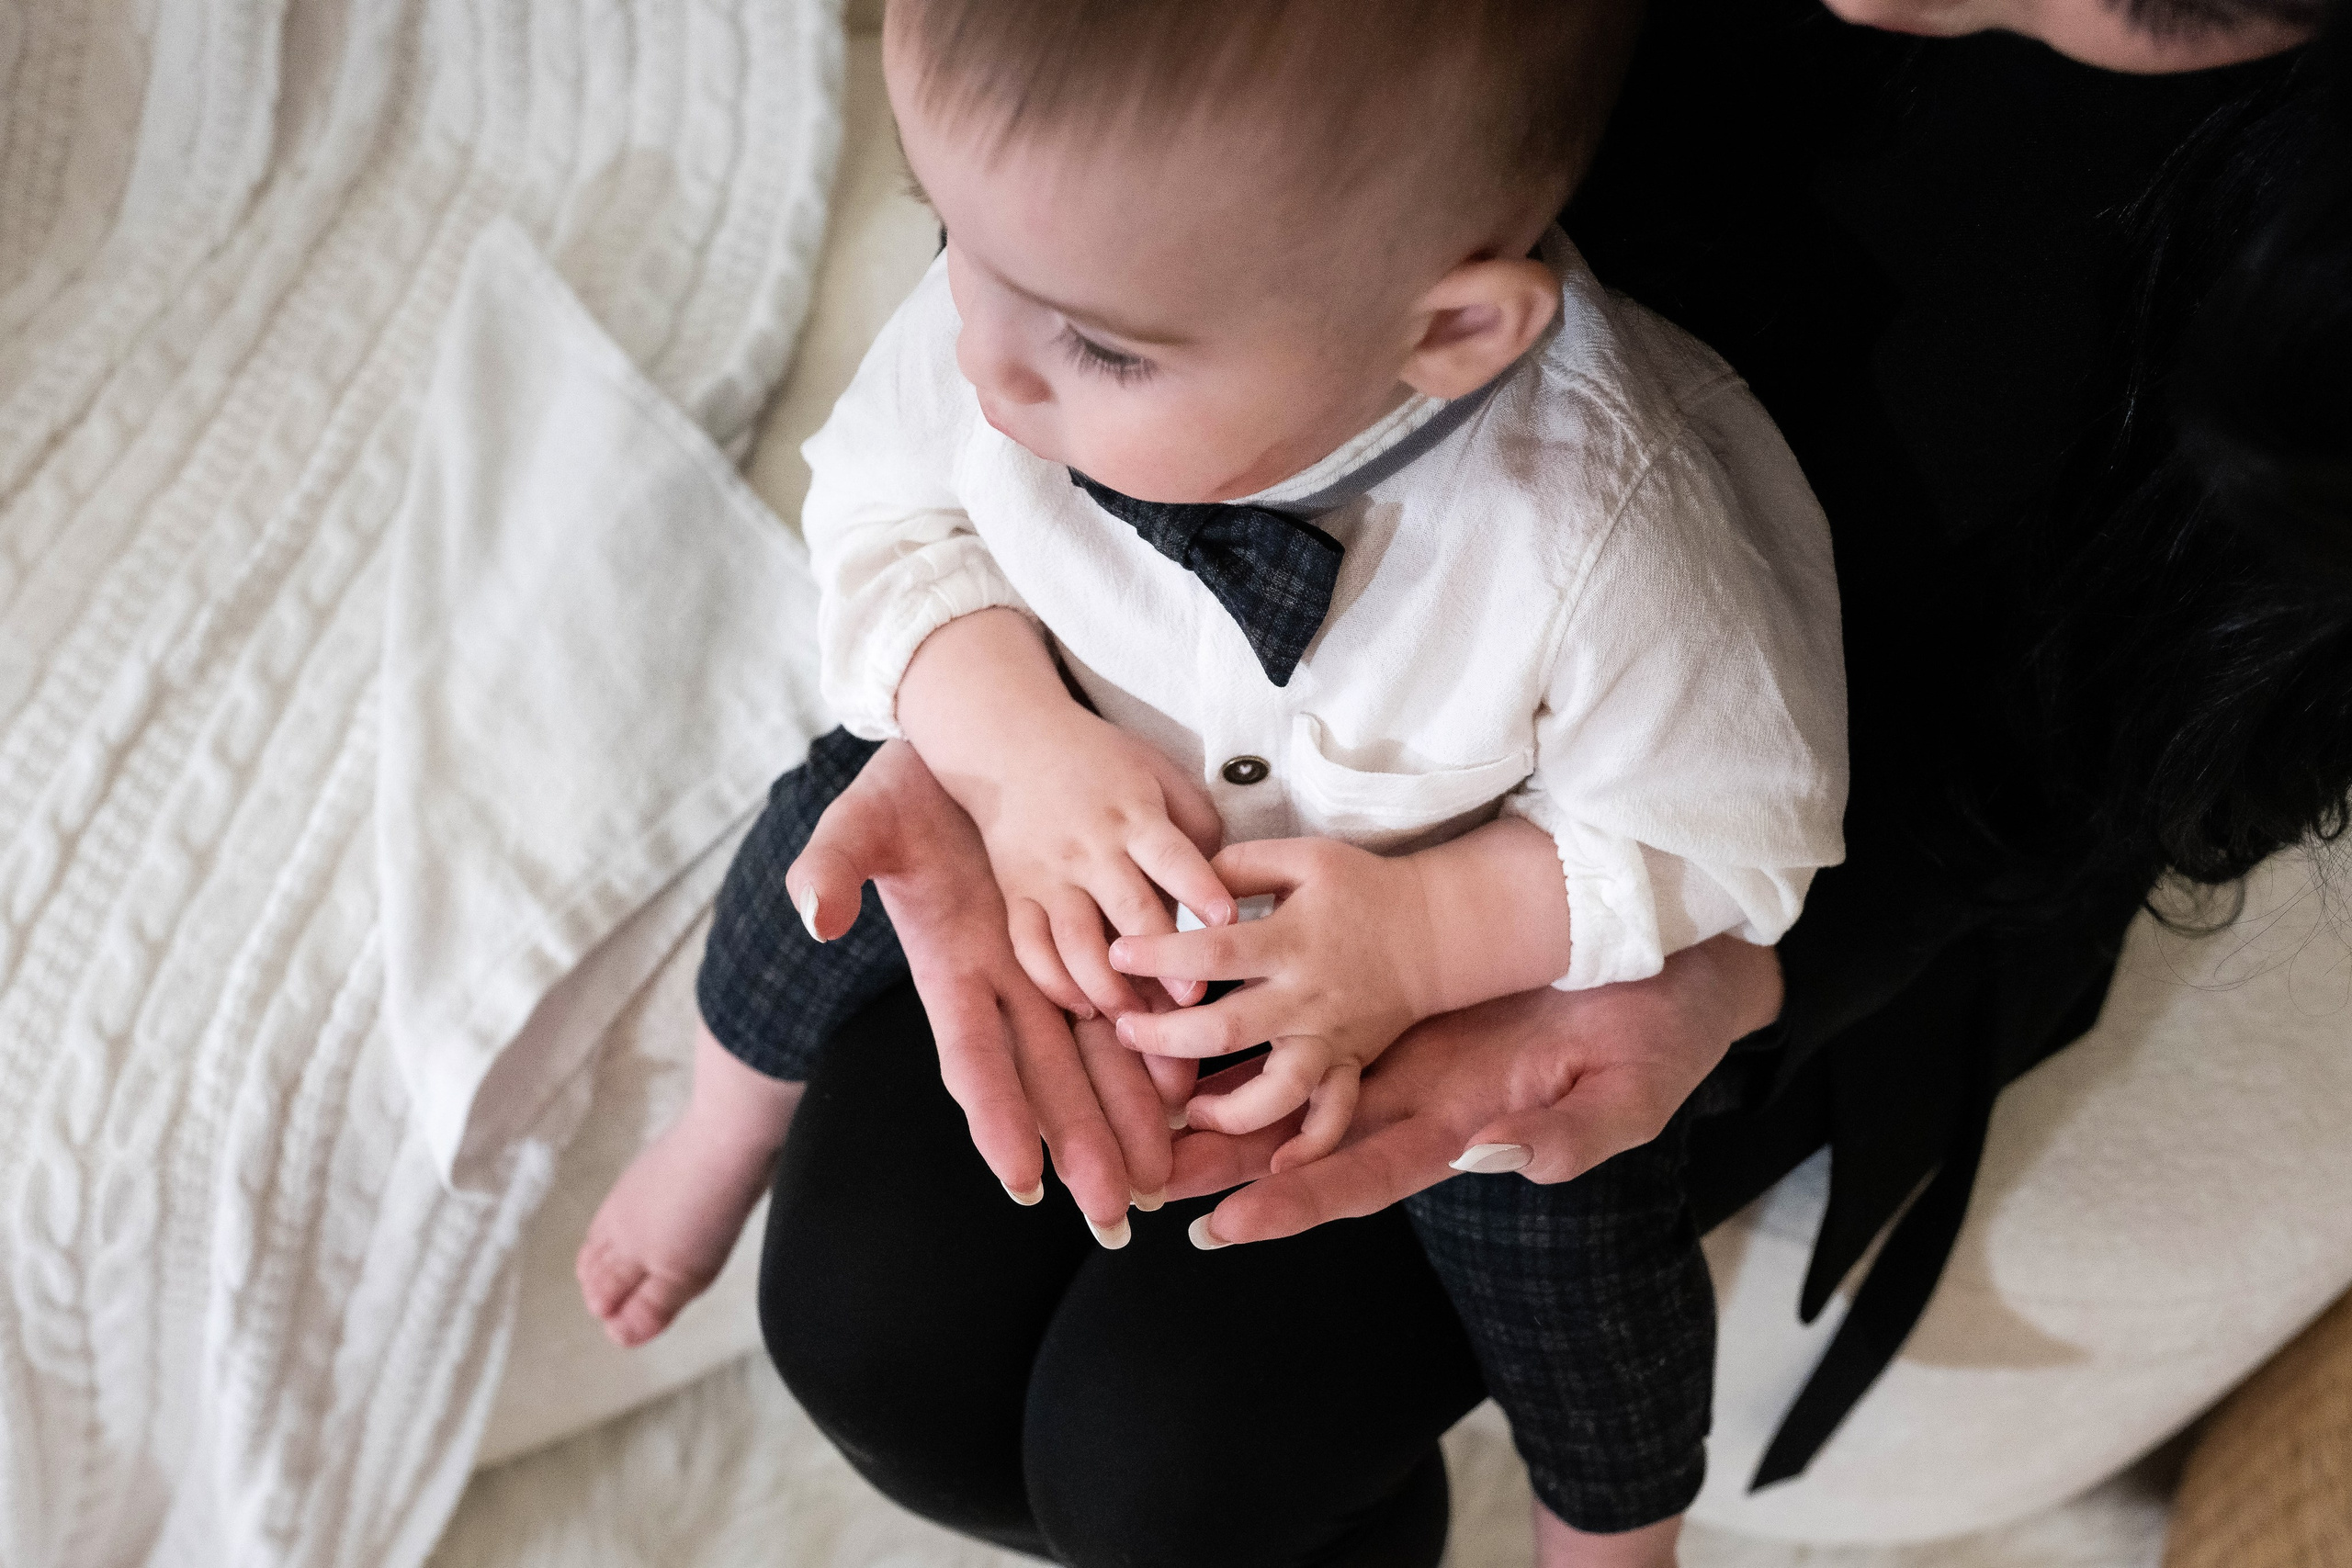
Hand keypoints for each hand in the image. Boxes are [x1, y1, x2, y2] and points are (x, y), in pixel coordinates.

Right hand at [786, 740, 1170, 1237]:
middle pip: (1047, 1080)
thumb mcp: (861, 820)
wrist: (965, 749)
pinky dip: (1156, 1053)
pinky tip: (1192, 1099)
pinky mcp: (1091, 943)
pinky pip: (1131, 1006)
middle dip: (1080, 1149)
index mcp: (949, 967)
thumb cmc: (903, 791)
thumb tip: (812, 915)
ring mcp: (1050, 969)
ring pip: (1096, 1058)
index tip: (1020, 1177)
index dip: (995, 1114)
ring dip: (1127, 1122)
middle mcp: (1004, 984)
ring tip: (1162, 1182)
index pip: (972, 1055)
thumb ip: (831, 867)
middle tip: (1115, 1219)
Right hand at [895, 609, 1232, 1020]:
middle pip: (1127, 909)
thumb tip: (1227, 881)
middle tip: (1192, 1000)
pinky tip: (1083, 1008)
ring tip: (1136, 1022)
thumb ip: (1196, 825)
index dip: (1200, 890)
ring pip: (1075, 940)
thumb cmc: (1101, 763)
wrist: (1011, 743)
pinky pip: (1029, 946)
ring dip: (1106, 985)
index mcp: (1134, 815)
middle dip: (1160, 957)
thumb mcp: (1158, 773)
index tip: (1227, 925)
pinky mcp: (1017, 894)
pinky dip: (1053, 981)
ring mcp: (1049, 874)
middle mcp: (1091, 848)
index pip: (1171, 857)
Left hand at [1108, 837, 1440, 1170]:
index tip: (1117, 955)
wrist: (1436, 929)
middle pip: (1226, 1029)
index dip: (1159, 955)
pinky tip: (1273, 1163)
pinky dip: (1309, 1145)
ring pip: (1279, 1090)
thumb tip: (1180, 881)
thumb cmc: (1362, 887)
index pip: (1212, 952)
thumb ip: (1239, 867)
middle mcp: (1306, 997)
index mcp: (1291, 941)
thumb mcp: (1303, 858)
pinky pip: (1334, 1116)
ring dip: (1227, 1109)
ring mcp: (1329, 1038)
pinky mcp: (1347, 1064)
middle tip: (1122, 1031)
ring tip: (1186, 1108)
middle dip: (1164, 1037)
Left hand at [1165, 934, 1782, 1243]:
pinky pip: (1314, 1028)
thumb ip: (1568, 1137)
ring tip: (1137, 1118)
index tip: (1224, 1227)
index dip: (1295, 1204)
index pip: (1365, 1178)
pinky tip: (1195, 1030)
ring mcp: (1403, 1055)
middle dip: (1220, 1170)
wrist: (1670, 974)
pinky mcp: (1398, 1007)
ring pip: (1295, 1088)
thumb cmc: (1658, 1041)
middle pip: (1302, 1145)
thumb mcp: (1628, 1096)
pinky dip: (1255, 1034)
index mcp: (1462, 1131)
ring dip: (1219, 1105)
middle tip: (1135, 1184)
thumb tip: (1500, 1156)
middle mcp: (1416, 1102)